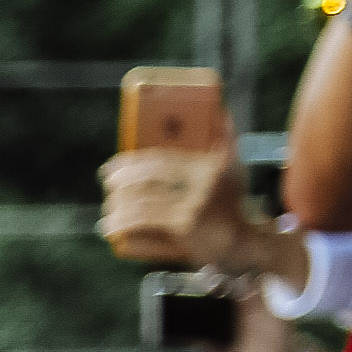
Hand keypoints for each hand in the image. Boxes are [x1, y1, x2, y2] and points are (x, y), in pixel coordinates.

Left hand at [99, 145, 256, 268]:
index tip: (111, 167)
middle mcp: (205, 180)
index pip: (162, 158)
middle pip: (151, 174)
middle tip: (106, 182)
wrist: (245, 242)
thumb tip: (220, 109)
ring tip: (109, 211)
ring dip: (119, 206)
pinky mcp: (186, 225)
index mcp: (211, 164)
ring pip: (144, 200)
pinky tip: (111, 227)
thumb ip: (227, 140)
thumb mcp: (234, 169)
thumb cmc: (232, 204)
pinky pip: (145, 220)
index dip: (131, 161)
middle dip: (122, 178)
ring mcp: (195, 203)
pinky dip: (123, 223)